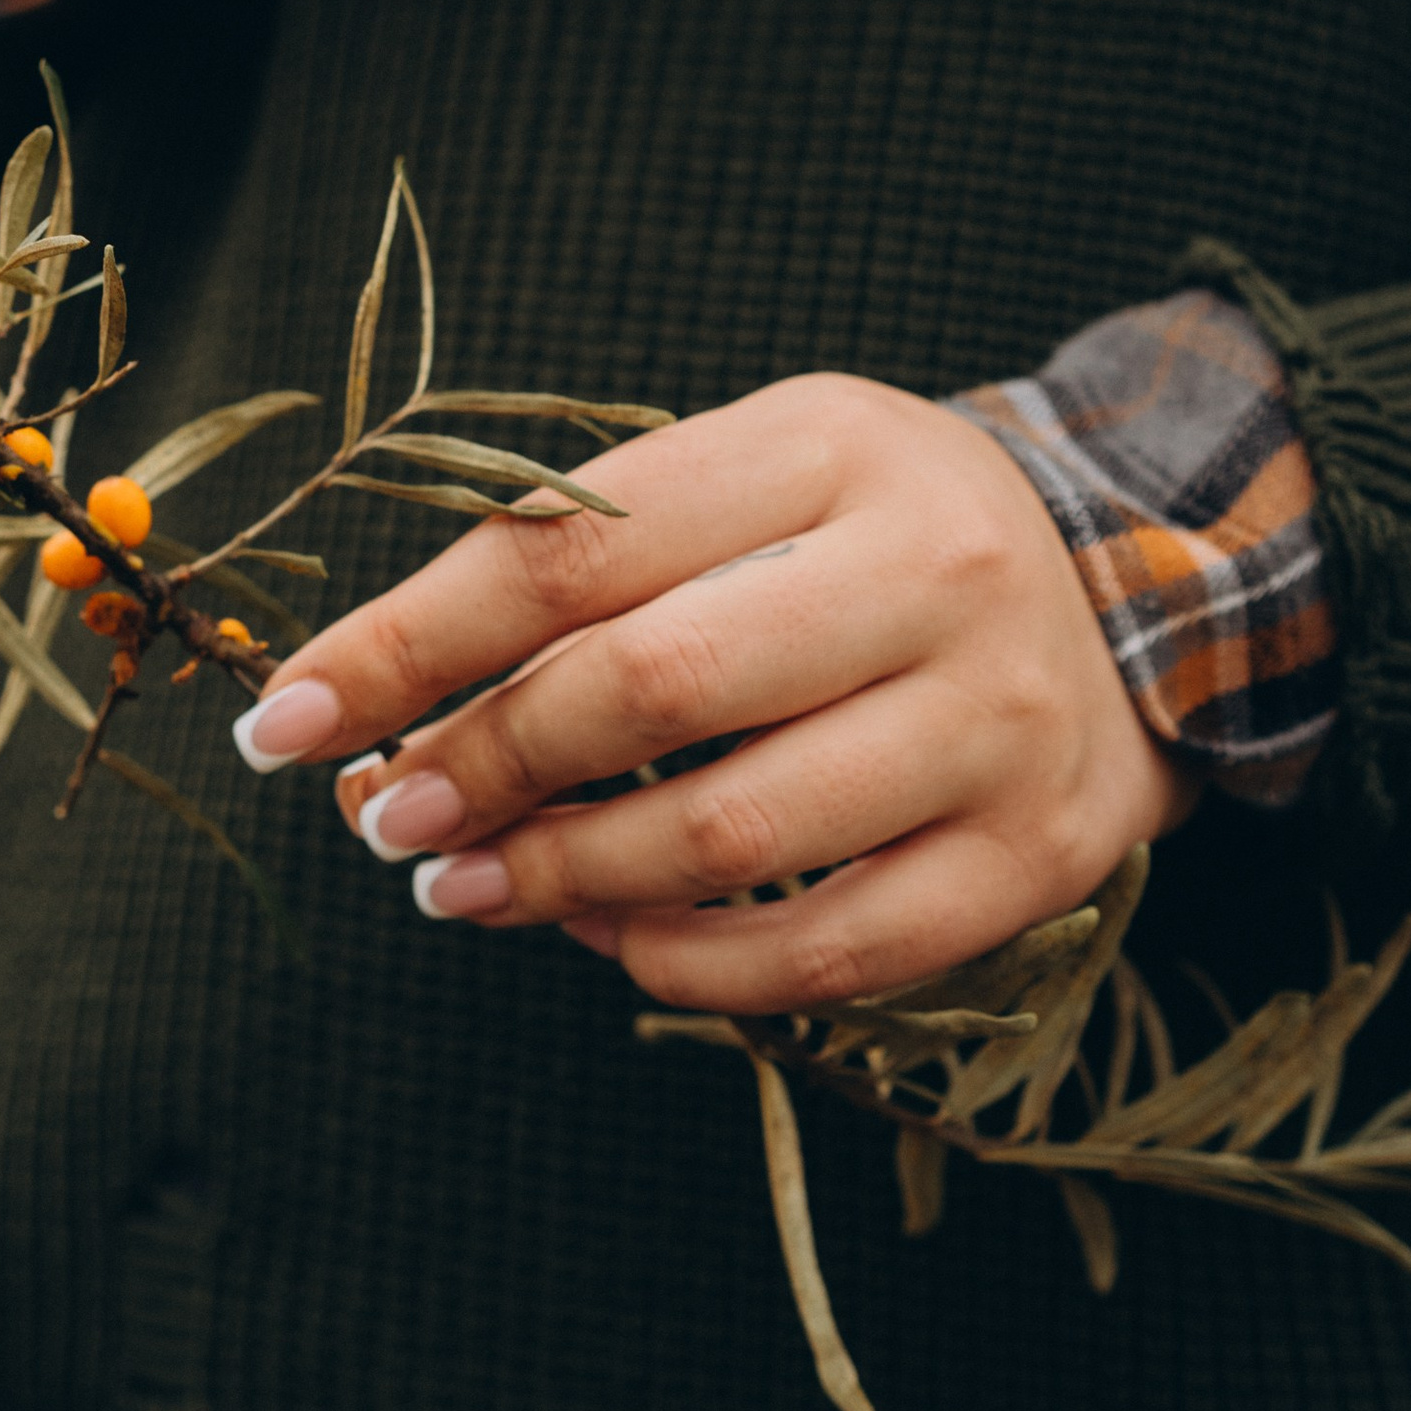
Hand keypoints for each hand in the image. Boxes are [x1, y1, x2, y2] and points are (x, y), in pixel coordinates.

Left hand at [231, 375, 1195, 1014]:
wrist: (1129, 590)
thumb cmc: (866, 535)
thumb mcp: (743, 480)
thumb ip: (576, 567)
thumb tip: (366, 710)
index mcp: (826, 443)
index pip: (568, 551)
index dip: (404, 647)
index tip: (282, 724)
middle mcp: (931, 569)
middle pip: (648, 687)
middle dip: (478, 770)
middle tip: (389, 822)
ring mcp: (999, 719)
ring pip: (735, 838)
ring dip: (562, 882)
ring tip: (470, 888)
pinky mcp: (1038, 855)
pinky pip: (830, 955)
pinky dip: (687, 967)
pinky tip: (608, 941)